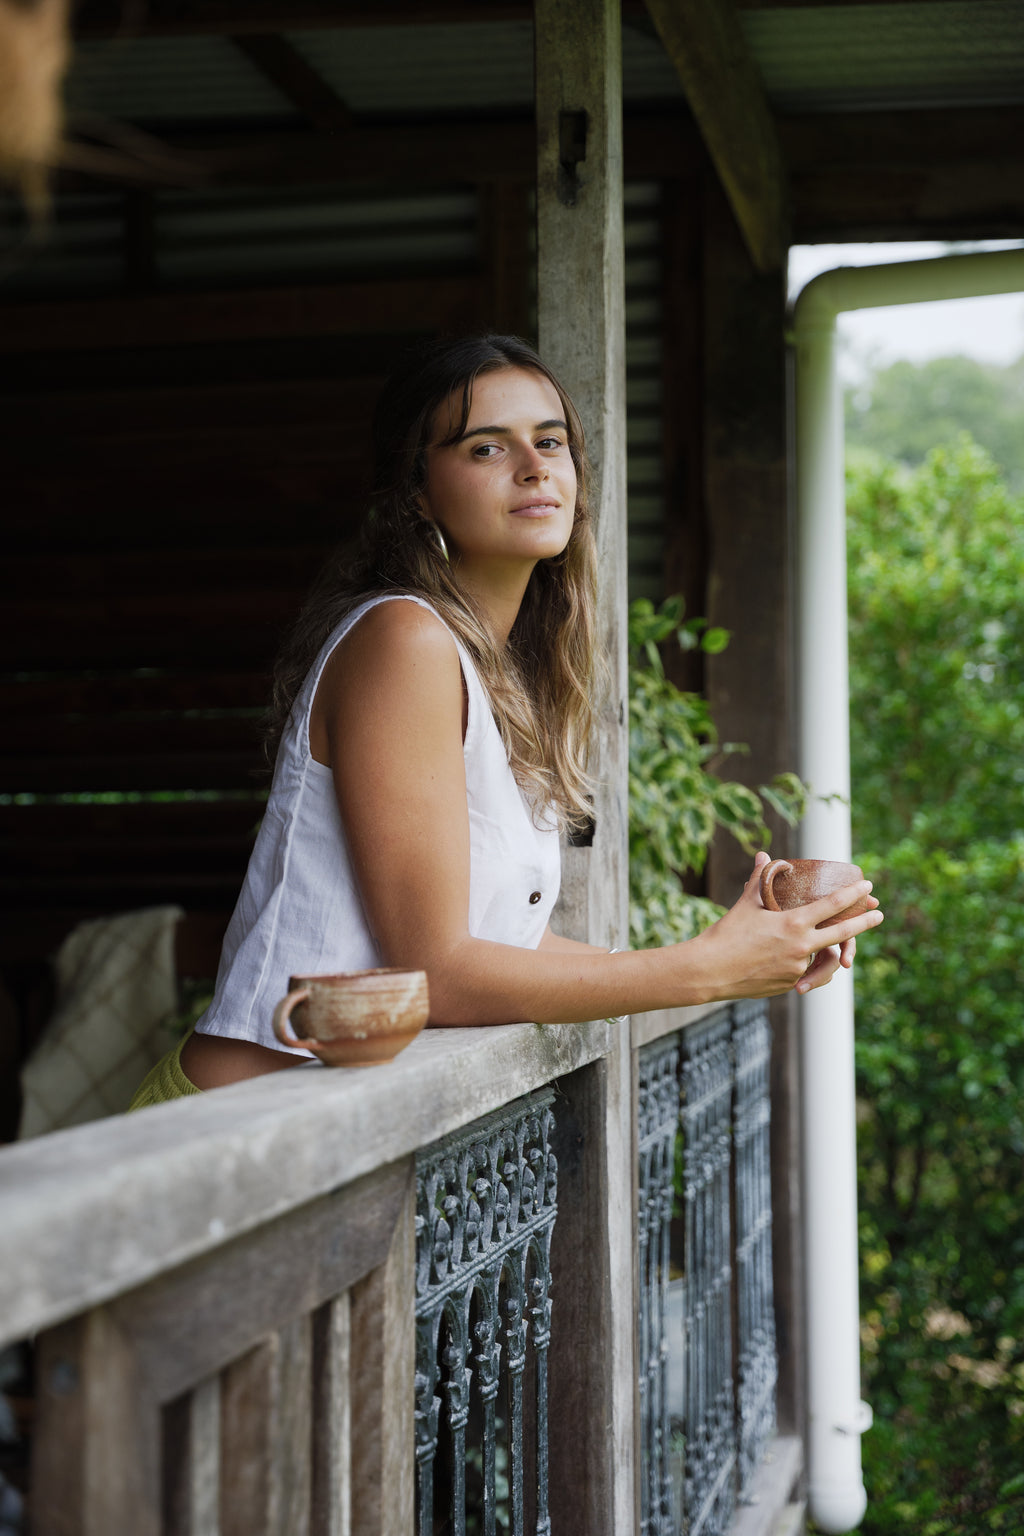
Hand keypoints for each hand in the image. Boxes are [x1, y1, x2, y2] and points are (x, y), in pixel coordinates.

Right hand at [693, 852, 882, 1001]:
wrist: (710, 971)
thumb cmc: (726, 933)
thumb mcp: (746, 903)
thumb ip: (759, 879)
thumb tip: (763, 855)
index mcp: (793, 923)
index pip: (833, 904)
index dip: (853, 893)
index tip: (868, 885)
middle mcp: (801, 946)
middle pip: (843, 932)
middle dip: (864, 922)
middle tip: (879, 914)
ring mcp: (797, 968)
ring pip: (824, 957)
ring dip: (830, 950)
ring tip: (835, 947)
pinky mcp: (790, 984)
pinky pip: (807, 973)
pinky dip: (806, 964)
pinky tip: (800, 959)